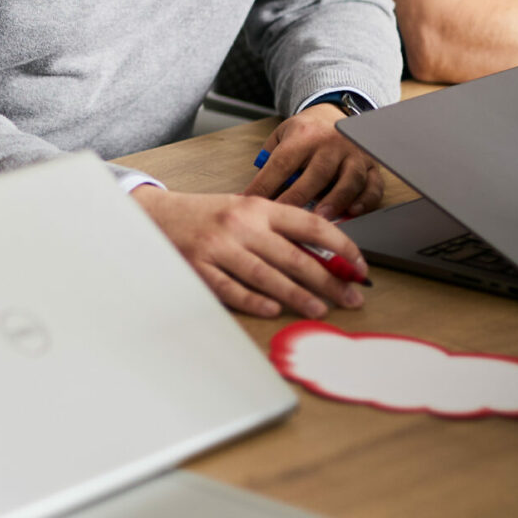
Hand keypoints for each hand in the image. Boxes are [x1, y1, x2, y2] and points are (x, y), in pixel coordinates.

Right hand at [133, 187, 366, 317]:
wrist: (157, 216)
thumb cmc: (208, 217)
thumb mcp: (246, 212)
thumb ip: (279, 231)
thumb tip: (326, 259)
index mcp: (258, 207)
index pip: (311, 225)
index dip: (341, 247)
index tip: (359, 267)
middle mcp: (241, 225)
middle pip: (294, 256)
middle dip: (329, 280)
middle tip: (351, 298)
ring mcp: (219, 247)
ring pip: (267, 275)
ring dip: (298, 295)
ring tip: (321, 309)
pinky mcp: (199, 268)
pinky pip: (232, 289)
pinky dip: (254, 300)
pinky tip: (274, 310)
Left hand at [241, 104, 384, 220]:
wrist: (335, 111)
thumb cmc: (306, 131)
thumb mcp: (281, 134)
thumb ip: (268, 159)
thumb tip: (253, 192)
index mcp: (304, 136)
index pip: (281, 163)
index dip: (265, 185)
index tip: (252, 204)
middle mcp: (331, 143)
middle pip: (316, 173)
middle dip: (300, 198)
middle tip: (286, 217)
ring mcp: (354, 154)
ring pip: (349, 180)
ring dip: (335, 201)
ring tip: (320, 219)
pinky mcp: (372, 165)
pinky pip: (373, 185)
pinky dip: (365, 200)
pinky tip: (353, 211)